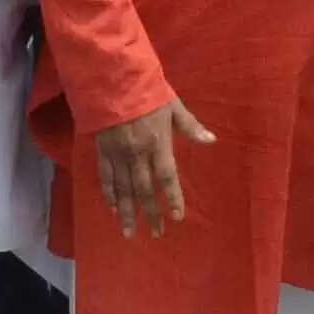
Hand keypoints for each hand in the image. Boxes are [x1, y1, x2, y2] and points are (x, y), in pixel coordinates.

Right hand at [92, 99, 215, 238]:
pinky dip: (110, 194)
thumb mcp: (173, 106)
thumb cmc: (148, 91)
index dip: (172, 198)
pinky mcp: (102, 150)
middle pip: (144, 190)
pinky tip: (113, 208)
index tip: (177, 217)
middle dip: (150, 213)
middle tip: (156, 234)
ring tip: (130, 232)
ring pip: (123, 189)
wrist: (113, 79)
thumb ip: (190, 126)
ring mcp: (118, 154)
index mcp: (158, 144)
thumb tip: (211, 140)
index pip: (166, 178)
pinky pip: (106, 177)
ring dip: (128, 212)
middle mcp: (137, 154)